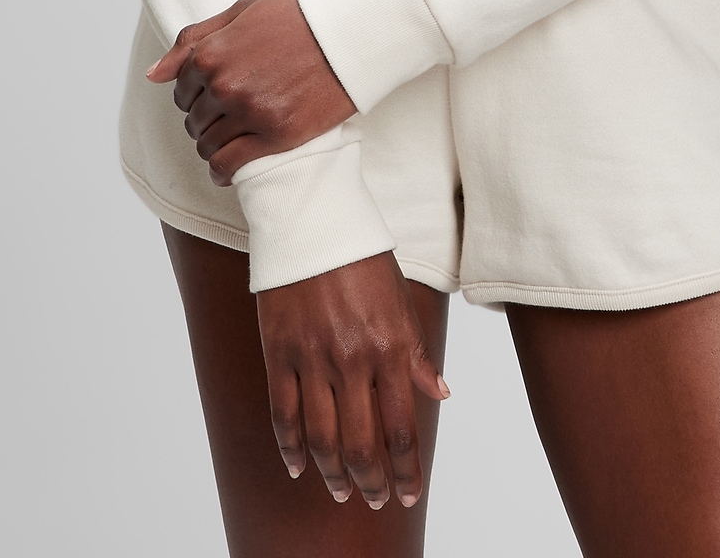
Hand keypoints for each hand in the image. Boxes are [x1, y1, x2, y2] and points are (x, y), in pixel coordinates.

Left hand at [146, 0, 355, 183]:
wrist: (350, 32)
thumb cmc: (297, 16)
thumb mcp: (240, 12)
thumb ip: (193, 40)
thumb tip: (154, 75)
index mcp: (211, 53)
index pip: (182, 91)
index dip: (196, 95)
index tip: (215, 95)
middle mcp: (224, 85)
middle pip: (194, 120)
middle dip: (206, 120)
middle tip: (230, 116)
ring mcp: (250, 112)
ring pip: (208, 145)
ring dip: (214, 146)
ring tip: (234, 140)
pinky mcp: (276, 135)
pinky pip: (230, 166)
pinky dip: (223, 172)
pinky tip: (229, 170)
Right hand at [258, 252, 448, 509]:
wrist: (311, 219)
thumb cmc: (361, 254)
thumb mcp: (400, 298)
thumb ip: (417, 350)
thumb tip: (440, 392)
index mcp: (390, 346)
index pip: (401, 427)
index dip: (406, 470)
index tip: (409, 494)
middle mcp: (352, 359)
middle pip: (361, 444)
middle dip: (370, 482)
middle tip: (374, 500)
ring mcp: (313, 359)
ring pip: (322, 438)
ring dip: (333, 474)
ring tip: (342, 491)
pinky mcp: (279, 353)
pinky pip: (284, 414)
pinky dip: (290, 447)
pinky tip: (299, 466)